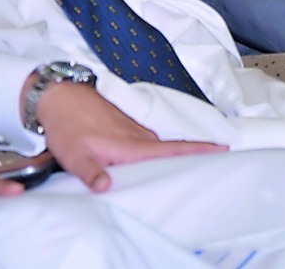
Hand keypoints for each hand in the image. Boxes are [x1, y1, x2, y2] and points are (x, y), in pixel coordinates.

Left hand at [33, 81, 225, 191]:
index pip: (171, 150)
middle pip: (174, 148)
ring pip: (163, 144)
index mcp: (131, 145)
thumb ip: (91, 173)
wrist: (61, 98)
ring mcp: (135, 129)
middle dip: (198, 152)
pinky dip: (163, 147)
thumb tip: (106, 187)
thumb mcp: (74, 155)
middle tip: (220, 157)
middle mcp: (140, 136)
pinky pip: (152, 140)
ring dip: (181, 151)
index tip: (223, 148)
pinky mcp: (128, 125)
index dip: (198, 150)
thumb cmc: (68, 127)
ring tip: (198, 160)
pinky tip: (163, 154)